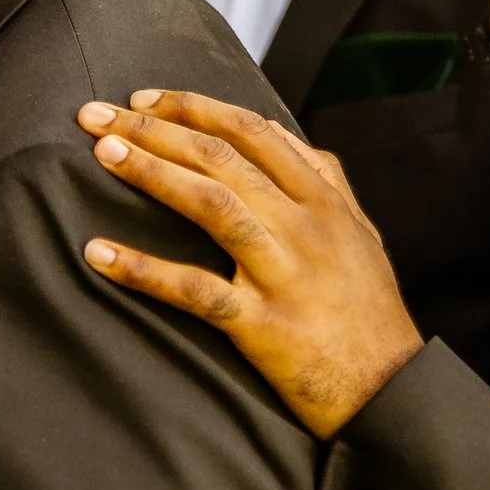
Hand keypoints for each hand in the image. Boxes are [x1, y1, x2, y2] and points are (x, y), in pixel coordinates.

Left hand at [76, 89, 422, 438]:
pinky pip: (196, 291)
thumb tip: (288, 137)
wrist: (394, 391)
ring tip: (102, 152)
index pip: (250, 130)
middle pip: (219, 157)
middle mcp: (303, 226)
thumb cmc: (370, 311)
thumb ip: (326, 180)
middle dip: (153, 127)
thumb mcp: (361, 233)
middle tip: (95, 114)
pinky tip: (100, 253)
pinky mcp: (265, 325)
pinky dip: (145, 270)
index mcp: (323, 200)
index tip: (142, 97)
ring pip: (211, 205)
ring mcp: (284, 274)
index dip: (192, 106)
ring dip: (151, 172)